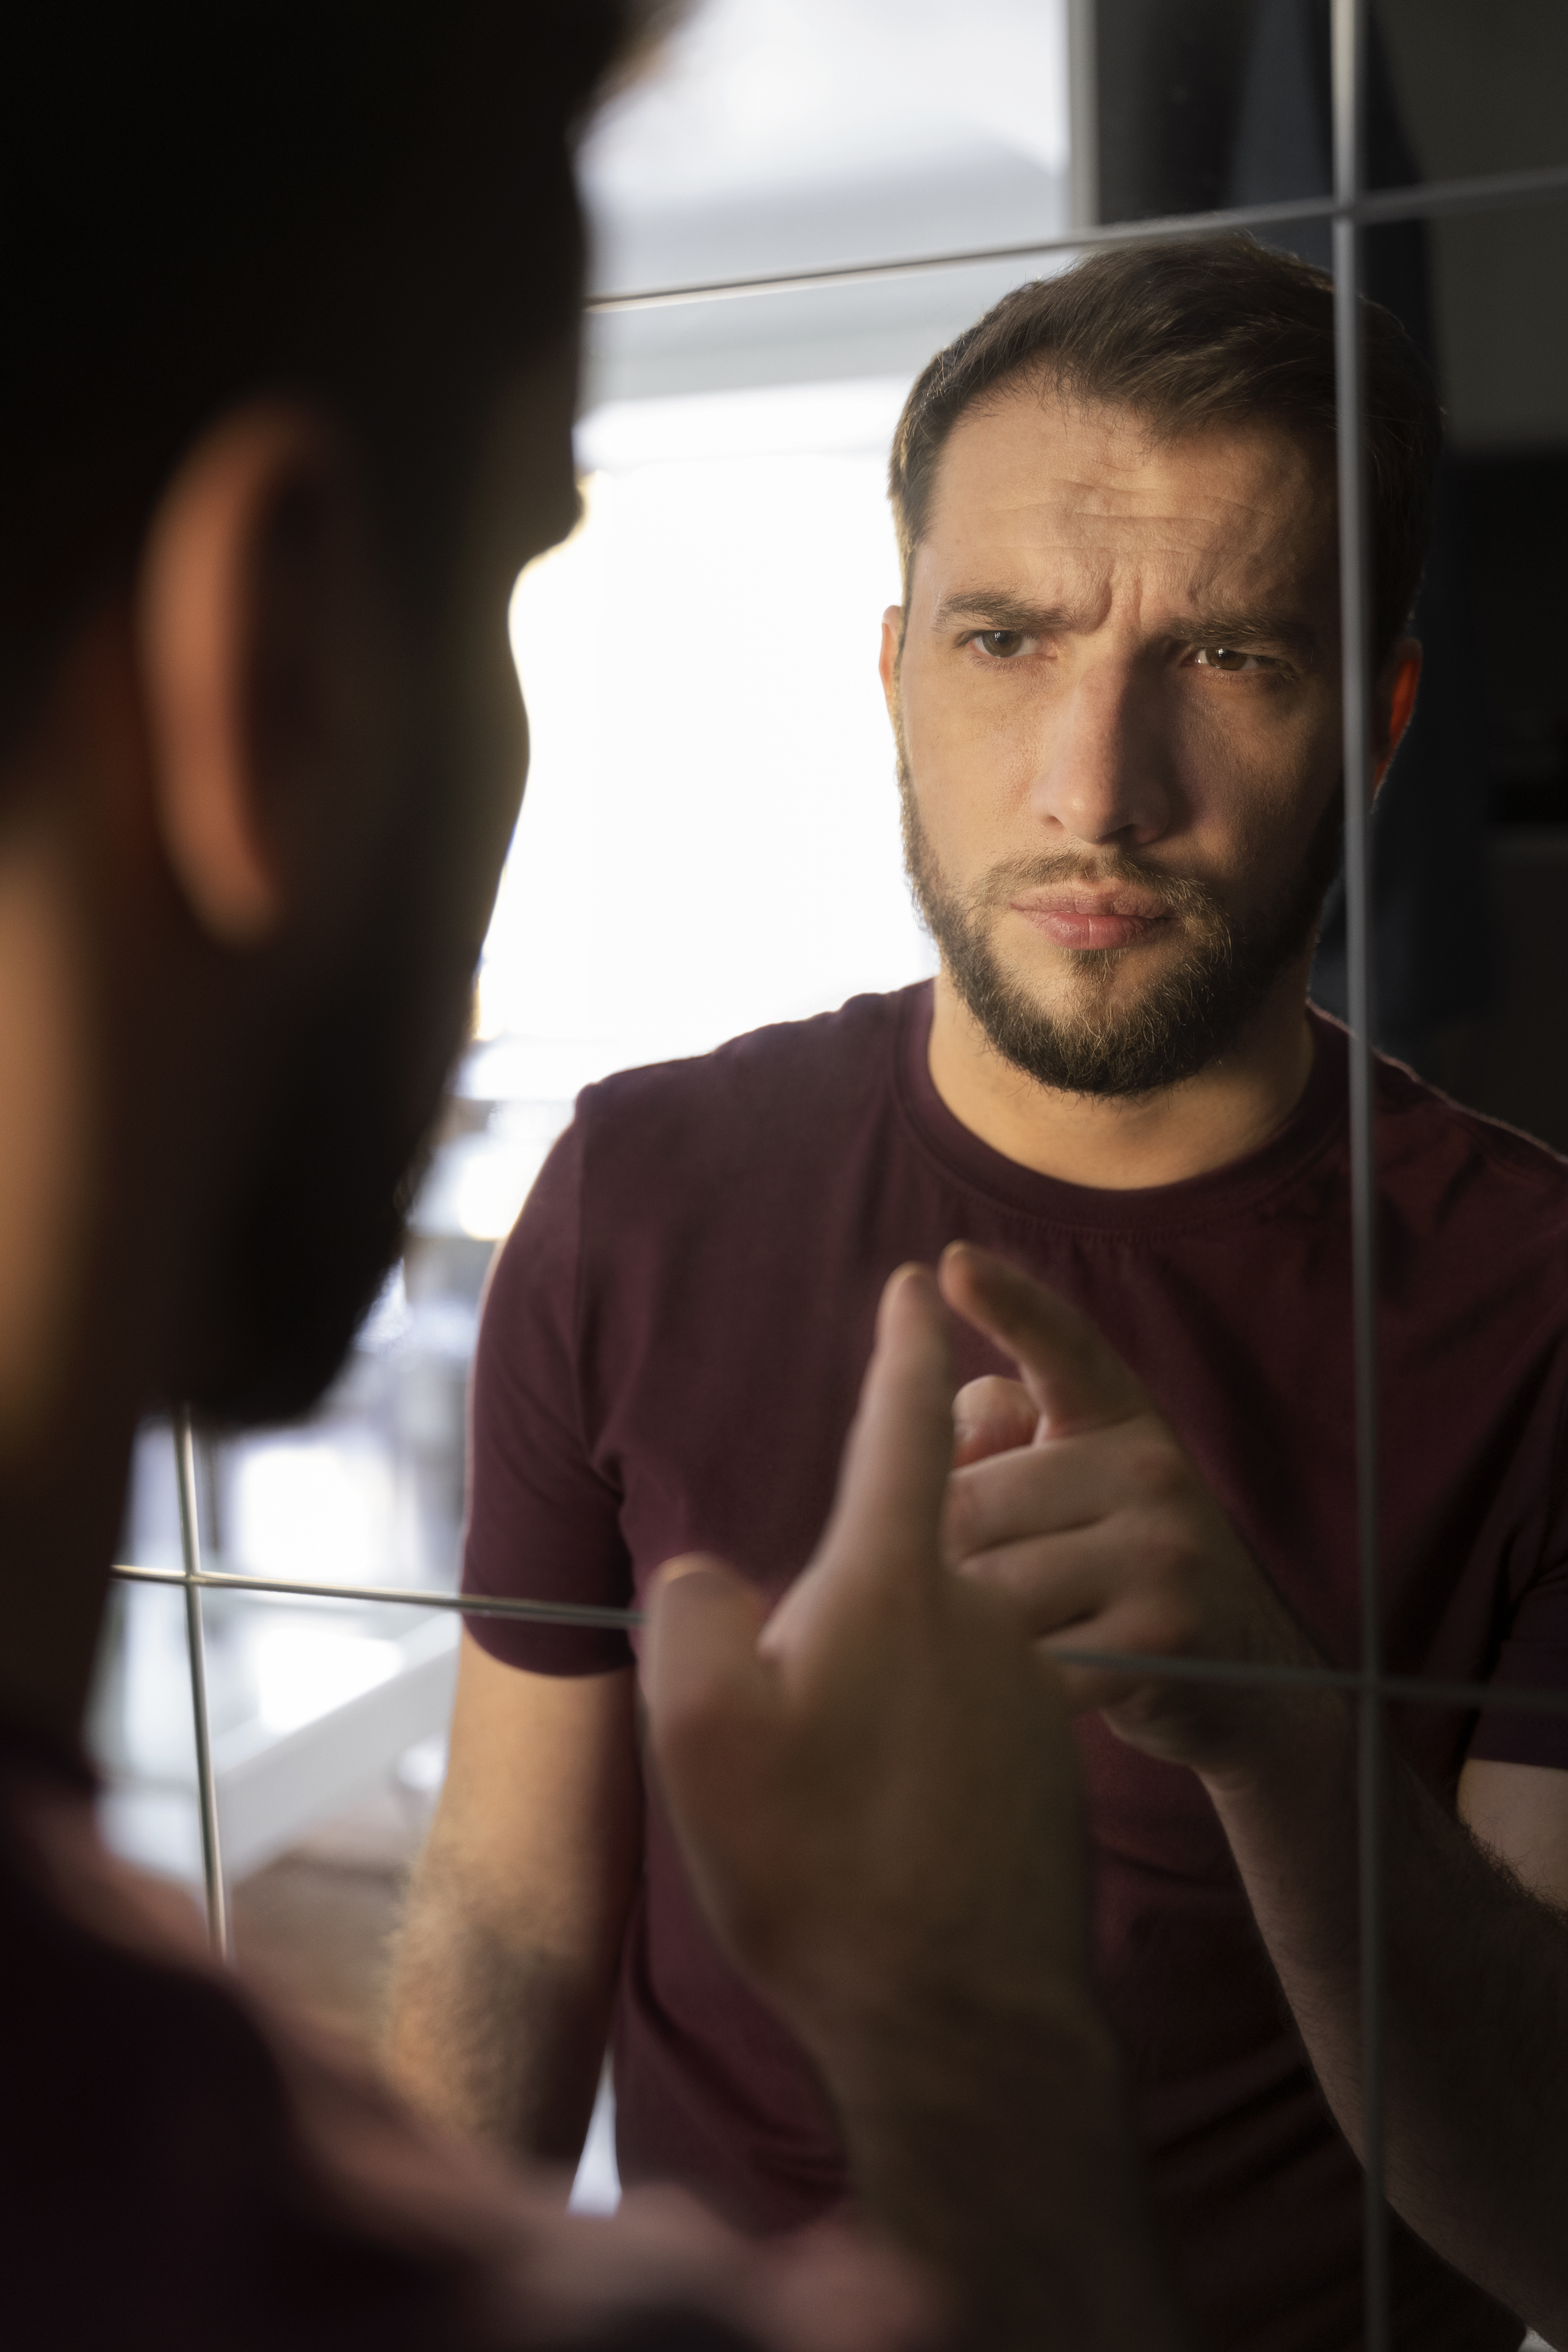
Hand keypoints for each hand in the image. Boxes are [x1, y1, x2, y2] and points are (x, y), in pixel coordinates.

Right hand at [642, 1262, 1093, 2055]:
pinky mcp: (1052, 1750)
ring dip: (915, 1636)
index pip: (904, 1426)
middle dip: (889, 1536)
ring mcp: (1025, 1681)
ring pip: (955, 1620)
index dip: (905, 1349)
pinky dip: (944, 1711)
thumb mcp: (701, 1736)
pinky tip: (902, 1791)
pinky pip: (989, 1690)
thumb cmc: (817, 1871)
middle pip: (932, 1526)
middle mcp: (976, 1611)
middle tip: (834, 1634)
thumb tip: (718, 1578)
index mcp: (892, 1583)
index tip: (915, 1287)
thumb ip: (697, 1616)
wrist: (958, 2014)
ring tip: (859, 1726)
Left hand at [939, 1242, 1327, 1783]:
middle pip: (969, 1504)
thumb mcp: (1075, 1486)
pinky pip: (1027, 1658)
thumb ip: (1002, 1440)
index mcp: (1122, 1416)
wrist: (1246, 1681)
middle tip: (985, 1590)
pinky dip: (1008, 1685)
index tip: (950, 1264)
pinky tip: (1028, 1691)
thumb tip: (945, 1423)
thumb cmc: (1116, 1567)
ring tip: (1009, 1641)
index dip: (1007, 1302)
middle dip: (943, 1557)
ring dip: (969, 1629)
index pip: (1061, 1345)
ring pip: (989, 1586)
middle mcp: (1151, 1467)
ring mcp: (1164, 1552)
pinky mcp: (1159, 1637)